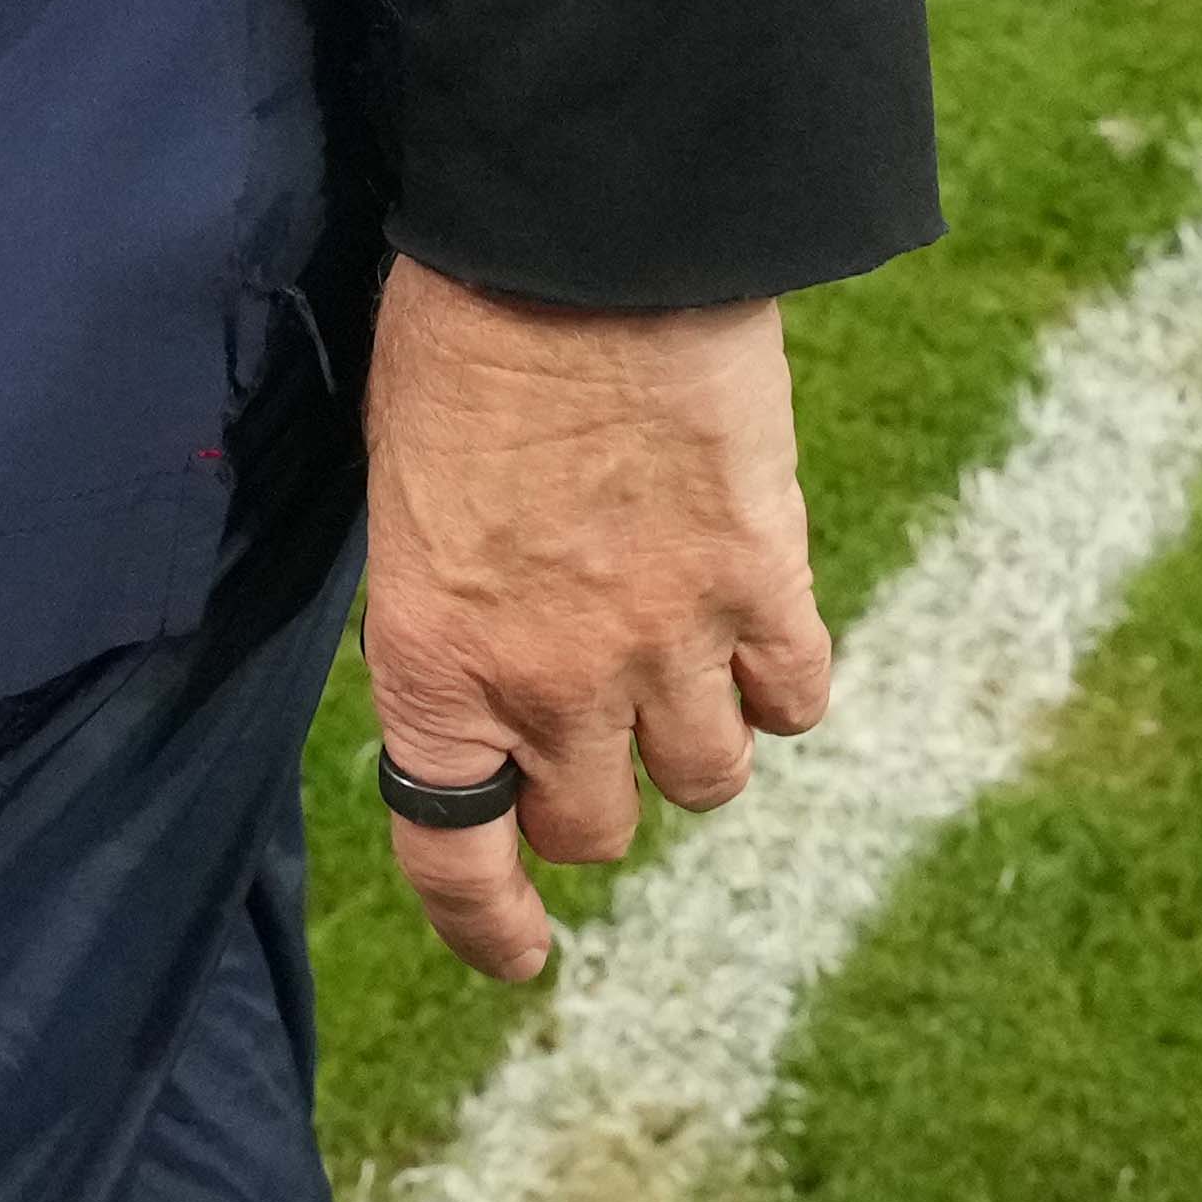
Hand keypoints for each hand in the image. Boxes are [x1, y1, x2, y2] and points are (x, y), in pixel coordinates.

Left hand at [357, 259, 834, 982]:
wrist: (578, 247)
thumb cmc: (462, 340)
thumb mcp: (406, 493)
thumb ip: (450, 606)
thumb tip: (484, 654)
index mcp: (436, 663)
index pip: (454, 857)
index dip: (484, 927)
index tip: (520, 954)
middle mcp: (551, 684)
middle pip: (593, 829)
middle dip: (590, 794)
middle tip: (593, 729)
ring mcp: (666, 643)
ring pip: (706, 781)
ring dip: (690, 741)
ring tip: (682, 666)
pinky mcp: (763, 583)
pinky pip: (795, 698)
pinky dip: (780, 681)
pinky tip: (759, 629)